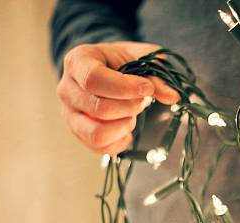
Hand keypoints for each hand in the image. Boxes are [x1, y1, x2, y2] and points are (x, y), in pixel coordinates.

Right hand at [56, 41, 179, 155]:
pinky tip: (128, 126)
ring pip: (97, 134)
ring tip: (132, 114)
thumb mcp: (143, 57)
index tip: (147, 89)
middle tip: (142, 100)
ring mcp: (70, 115)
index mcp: (78, 61)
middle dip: (130, 107)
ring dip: (124, 126)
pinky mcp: (80, 135)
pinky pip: (102, 148)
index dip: (124, 88)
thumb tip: (172, 97)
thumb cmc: (125, 61)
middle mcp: (66, 90)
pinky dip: (121, 140)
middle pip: (99, 109)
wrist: (110, 70)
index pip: (93, 79)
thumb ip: (157, 75)